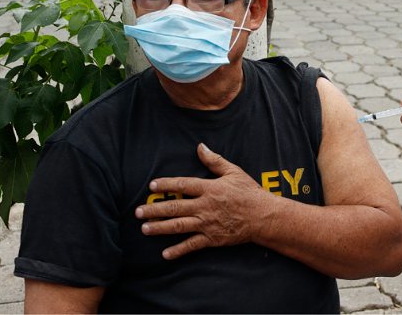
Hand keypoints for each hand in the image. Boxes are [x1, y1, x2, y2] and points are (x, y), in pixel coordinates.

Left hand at [135, 143, 274, 259]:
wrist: (263, 216)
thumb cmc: (249, 192)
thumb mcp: (233, 172)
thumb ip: (214, 160)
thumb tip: (200, 146)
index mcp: (209, 188)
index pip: (183, 185)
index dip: (166, 185)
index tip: (152, 185)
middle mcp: (205, 206)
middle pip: (175, 207)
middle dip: (154, 210)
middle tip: (138, 212)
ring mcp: (208, 223)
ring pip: (178, 226)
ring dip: (160, 228)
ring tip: (145, 229)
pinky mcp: (212, 238)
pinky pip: (192, 245)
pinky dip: (178, 250)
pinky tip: (165, 253)